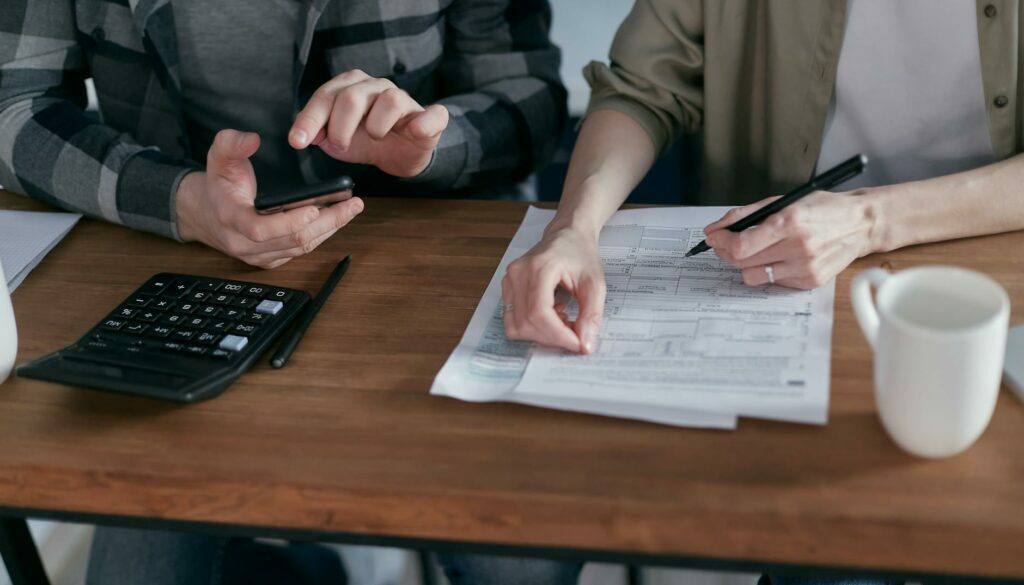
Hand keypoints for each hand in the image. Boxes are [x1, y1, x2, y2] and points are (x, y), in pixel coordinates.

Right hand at [176, 129, 364, 268]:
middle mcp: (245, 244)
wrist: (207, 213)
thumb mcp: (217, 157)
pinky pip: (301, 251)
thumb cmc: (218, 184)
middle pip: (292, 240)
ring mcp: (260, 256)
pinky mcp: (272, 259)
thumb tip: (252, 139)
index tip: (314, 208)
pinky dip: (322, 234)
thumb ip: (231, 143)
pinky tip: (337, 218)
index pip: (260, 230)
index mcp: (231, 219)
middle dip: (327, 223)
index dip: (288, 222)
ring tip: (351, 208)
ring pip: (301, 248)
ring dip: (330, 228)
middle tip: (352, 204)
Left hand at [288, 69, 448, 177]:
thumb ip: (318, 133)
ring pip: (390, 100)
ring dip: (376, 126)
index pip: (326, 96)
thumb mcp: (336, 140)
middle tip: (341, 145)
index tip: (297, 142)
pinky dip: (423, 124)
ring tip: (375, 137)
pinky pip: (432, 114)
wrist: (400, 155)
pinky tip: (413, 132)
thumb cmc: (367, 141)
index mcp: (351, 86)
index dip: (310, 119)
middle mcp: (377, 86)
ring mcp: (405, 100)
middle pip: (352, 97)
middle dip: (340, 127)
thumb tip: (304, 135)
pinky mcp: (430, 117)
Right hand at [502, 227, 605, 352]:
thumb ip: (591, 315)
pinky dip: (532, 326)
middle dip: (552, 337)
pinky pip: (512, 320)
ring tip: (561, 319)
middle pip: (526, 323)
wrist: (568, 235)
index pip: (539, 313)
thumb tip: (585, 344)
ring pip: (515, 326)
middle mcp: (518, 273)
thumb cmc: (580, 254)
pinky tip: (550, 314)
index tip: (578, 343)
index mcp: (540, 267)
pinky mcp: (507, 288)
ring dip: (541, 333)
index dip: (558, 335)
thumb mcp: (595, 284)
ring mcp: (509, 280)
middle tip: (574, 332)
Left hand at [704, 191, 879, 288]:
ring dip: (745, 264)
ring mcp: (805, 267)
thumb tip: (716, 228)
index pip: (740, 245)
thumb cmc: (821, 209)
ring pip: (753, 276)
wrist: (860, 224)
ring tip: (752, 251)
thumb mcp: (783, 201)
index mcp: (789, 223)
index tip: (713, 237)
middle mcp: (797, 247)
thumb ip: (746, 214)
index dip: (720, 242)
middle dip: (725, 252)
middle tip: (724, 243)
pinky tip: (778, 257)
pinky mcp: (810, 281)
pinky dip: (768, 270)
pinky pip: (773, 281)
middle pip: (742, 262)